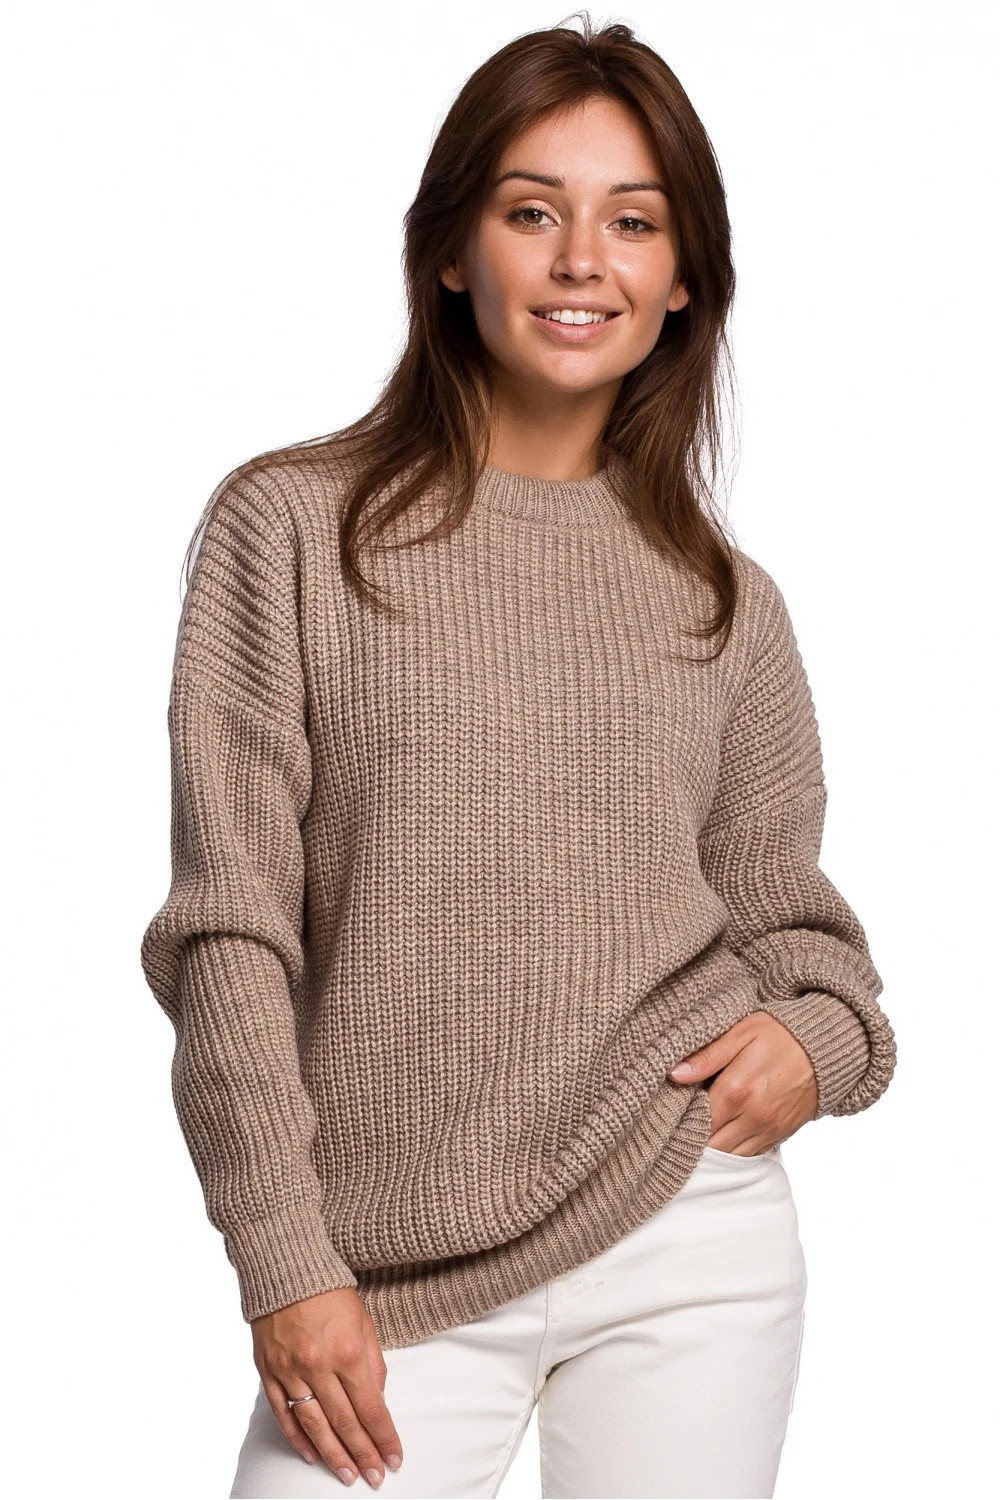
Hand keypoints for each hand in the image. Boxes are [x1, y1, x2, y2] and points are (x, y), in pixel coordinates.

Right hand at [251, 1286, 403, 1486]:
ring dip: (332, 1455)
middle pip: (344, 1423)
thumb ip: (372, 1363)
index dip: (384, 1438)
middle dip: (362, 1455)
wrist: (285, 1267)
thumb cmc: (330, 1292)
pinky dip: (297, 1438)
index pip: (371, 1408)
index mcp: (347, 1351)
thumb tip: (377, 1401)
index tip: (394, 1458)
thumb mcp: (364, 1322)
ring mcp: (290, 1371)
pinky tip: (311, 1454)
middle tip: (375, 1478)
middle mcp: (318, 1365)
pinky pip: (283, 1414)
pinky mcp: (267, 1371)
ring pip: (314, 1425)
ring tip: (347, 1476)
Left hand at [669, 1010, 818, 1154]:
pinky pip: (750, 1155)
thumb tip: (674, 1074)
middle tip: (680, 1124)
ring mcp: (769, 1129)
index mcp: (737, 1090)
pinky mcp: (781, 1135)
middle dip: (693, 1137)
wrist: (826, 1046)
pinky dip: (734, 1150)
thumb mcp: (740, 1033)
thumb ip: (706, 1056)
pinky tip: (724, 1133)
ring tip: (700, 1130)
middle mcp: (753, 1116)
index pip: (696, 1122)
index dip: (679, 1120)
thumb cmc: (779, 1033)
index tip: (670, 1113)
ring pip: (729, 1156)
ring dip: (713, 1147)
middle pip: (710, 1145)